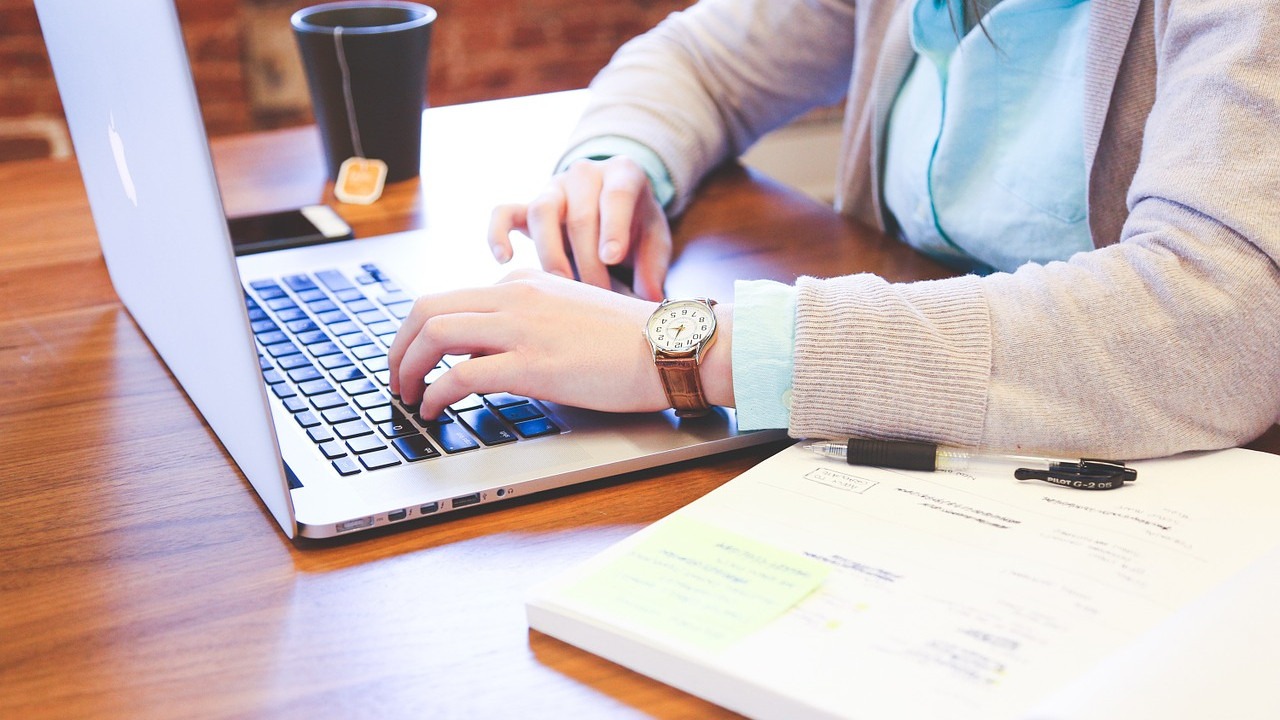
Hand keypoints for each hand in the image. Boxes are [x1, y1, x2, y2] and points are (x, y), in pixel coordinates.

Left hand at [388, 269, 670, 419]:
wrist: (670, 346)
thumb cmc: (630, 340)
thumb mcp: (568, 314)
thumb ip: (527, 323)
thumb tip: (487, 354)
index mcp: (523, 283)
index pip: (451, 299)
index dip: (420, 333)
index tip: (415, 359)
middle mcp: (515, 296)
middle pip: (427, 308)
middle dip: (399, 346)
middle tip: (396, 377)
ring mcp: (522, 328)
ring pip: (435, 334)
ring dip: (407, 368)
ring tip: (407, 396)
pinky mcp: (532, 364)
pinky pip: (461, 375)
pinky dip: (435, 394)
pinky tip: (434, 411)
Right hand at [487, 156, 671, 300]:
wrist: (613, 204)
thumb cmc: (636, 225)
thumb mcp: (655, 239)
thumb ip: (654, 266)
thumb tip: (649, 299)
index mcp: (623, 174)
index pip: (616, 195)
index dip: (613, 226)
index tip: (611, 258)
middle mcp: (585, 174)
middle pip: (579, 214)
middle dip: (588, 260)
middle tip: (598, 295)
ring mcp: (553, 188)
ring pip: (541, 211)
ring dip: (551, 254)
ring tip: (562, 286)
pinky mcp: (527, 206)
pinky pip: (503, 213)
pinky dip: (498, 233)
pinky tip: (504, 260)